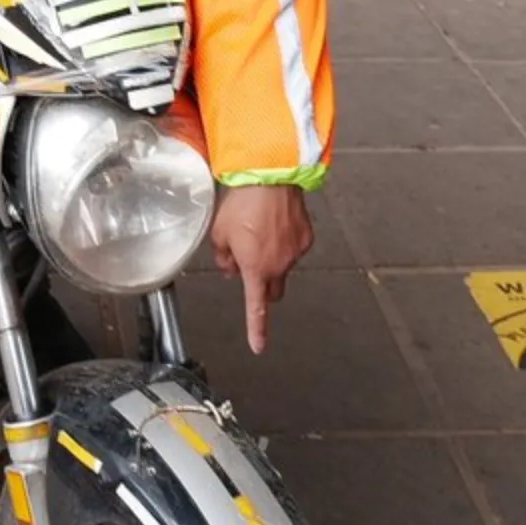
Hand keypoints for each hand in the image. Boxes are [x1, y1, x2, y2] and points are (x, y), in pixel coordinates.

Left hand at [209, 185, 314, 354]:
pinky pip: (294, 250)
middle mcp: (279, 266)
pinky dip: (285, 244)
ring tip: (259, 231)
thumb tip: (230, 268)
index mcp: (255, 270)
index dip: (257, 330)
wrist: (270, 177)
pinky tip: (275, 224)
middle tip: (250, 267)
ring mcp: (295, 253)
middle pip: (272, 290)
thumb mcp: (219, 233)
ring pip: (283, 268)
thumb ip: (223, 257)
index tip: (259, 346)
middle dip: (262, 286)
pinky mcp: (306, 238)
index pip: (256, 308)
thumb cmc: (242, 203)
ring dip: (273, 261)